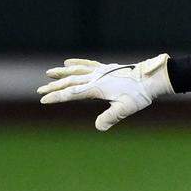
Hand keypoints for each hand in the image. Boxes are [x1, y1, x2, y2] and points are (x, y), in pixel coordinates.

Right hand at [37, 53, 172, 130]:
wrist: (151, 78)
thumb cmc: (139, 94)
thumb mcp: (125, 108)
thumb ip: (111, 117)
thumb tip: (98, 127)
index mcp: (97, 88)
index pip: (72, 93)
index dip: (57, 97)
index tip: (44, 100)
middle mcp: (96, 78)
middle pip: (70, 82)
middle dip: (54, 87)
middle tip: (40, 90)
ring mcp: (101, 71)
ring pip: (76, 71)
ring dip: (62, 73)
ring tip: (49, 73)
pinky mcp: (107, 68)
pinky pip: (88, 64)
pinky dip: (77, 63)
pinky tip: (68, 63)